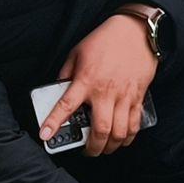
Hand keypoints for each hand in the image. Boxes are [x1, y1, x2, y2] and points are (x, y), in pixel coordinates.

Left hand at [46, 13, 158, 155]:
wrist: (135, 31)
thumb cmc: (105, 40)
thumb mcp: (77, 53)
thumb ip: (66, 74)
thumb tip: (59, 90)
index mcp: (86, 80)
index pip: (66, 106)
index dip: (53, 123)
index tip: (44, 136)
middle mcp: (105, 92)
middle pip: (100, 130)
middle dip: (92, 148)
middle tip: (86, 151)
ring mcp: (124, 96)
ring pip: (119, 132)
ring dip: (111, 146)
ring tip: (104, 148)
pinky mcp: (138, 96)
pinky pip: (134, 124)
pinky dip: (129, 137)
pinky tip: (122, 140)